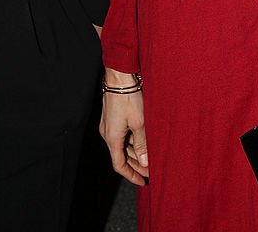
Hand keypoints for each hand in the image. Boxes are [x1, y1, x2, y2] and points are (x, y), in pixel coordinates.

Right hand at [99, 71, 147, 185]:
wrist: (119, 76)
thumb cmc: (128, 98)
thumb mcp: (139, 123)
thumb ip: (142, 144)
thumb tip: (144, 162)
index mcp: (112, 138)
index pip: (119, 165)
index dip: (131, 175)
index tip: (143, 181)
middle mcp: (107, 134)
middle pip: (121, 156)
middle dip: (136, 165)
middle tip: (150, 172)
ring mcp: (108, 125)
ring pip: (122, 145)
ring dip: (135, 153)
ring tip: (149, 158)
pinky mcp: (111, 117)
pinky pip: (121, 136)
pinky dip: (131, 142)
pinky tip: (143, 142)